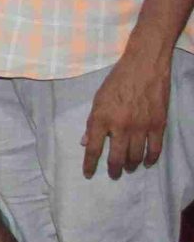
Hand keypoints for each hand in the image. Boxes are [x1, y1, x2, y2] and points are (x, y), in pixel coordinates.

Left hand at [82, 51, 171, 178]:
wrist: (144, 67)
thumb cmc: (117, 81)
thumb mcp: (98, 99)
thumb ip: (92, 122)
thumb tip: (84, 142)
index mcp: (101, 119)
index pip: (92, 148)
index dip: (90, 164)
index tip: (88, 174)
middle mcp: (120, 126)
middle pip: (116, 158)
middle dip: (113, 170)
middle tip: (114, 174)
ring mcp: (140, 127)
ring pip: (136, 156)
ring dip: (131, 165)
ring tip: (128, 168)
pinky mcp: (158, 125)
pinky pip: (155, 149)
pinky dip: (151, 159)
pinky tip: (147, 162)